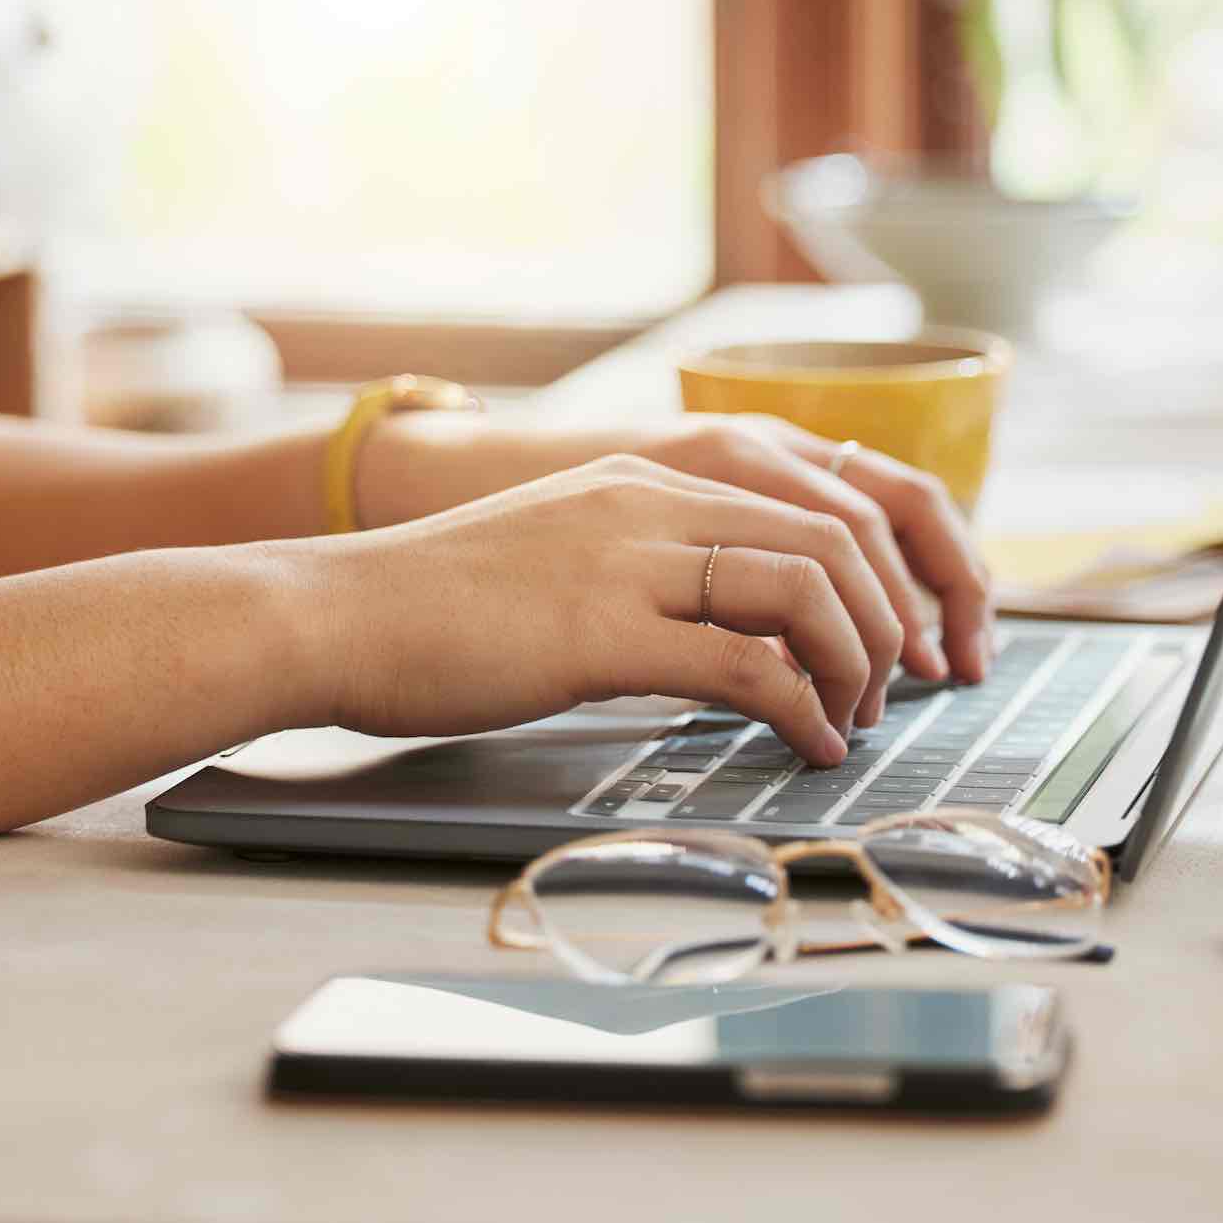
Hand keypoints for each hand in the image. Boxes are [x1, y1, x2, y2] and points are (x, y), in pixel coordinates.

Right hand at [287, 455, 913, 762]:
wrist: (333, 614)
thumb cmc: (433, 609)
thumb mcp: (560, 556)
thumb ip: (643, 570)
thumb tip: (724, 632)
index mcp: (645, 479)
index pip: (813, 497)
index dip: (877, 570)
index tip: (885, 637)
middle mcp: (651, 500)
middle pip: (834, 534)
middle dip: (888, 617)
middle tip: (889, 688)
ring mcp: (628, 560)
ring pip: (808, 586)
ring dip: (855, 661)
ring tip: (850, 719)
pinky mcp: (603, 632)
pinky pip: (748, 663)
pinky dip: (801, 710)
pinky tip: (805, 744)